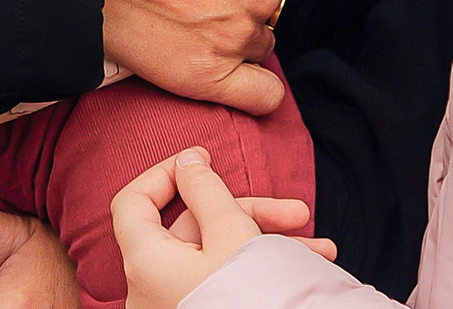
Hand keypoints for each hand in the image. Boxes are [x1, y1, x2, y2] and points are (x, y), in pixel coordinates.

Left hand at [113, 146, 335, 308]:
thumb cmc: (253, 297)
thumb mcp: (233, 231)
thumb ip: (206, 189)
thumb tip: (187, 162)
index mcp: (146, 262)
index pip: (132, 202)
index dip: (165, 172)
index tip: (204, 158)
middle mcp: (151, 288)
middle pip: (192, 227)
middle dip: (250, 213)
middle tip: (297, 213)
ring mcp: (175, 305)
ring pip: (216, 254)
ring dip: (267, 242)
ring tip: (320, 248)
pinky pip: (221, 280)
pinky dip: (257, 267)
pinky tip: (308, 264)